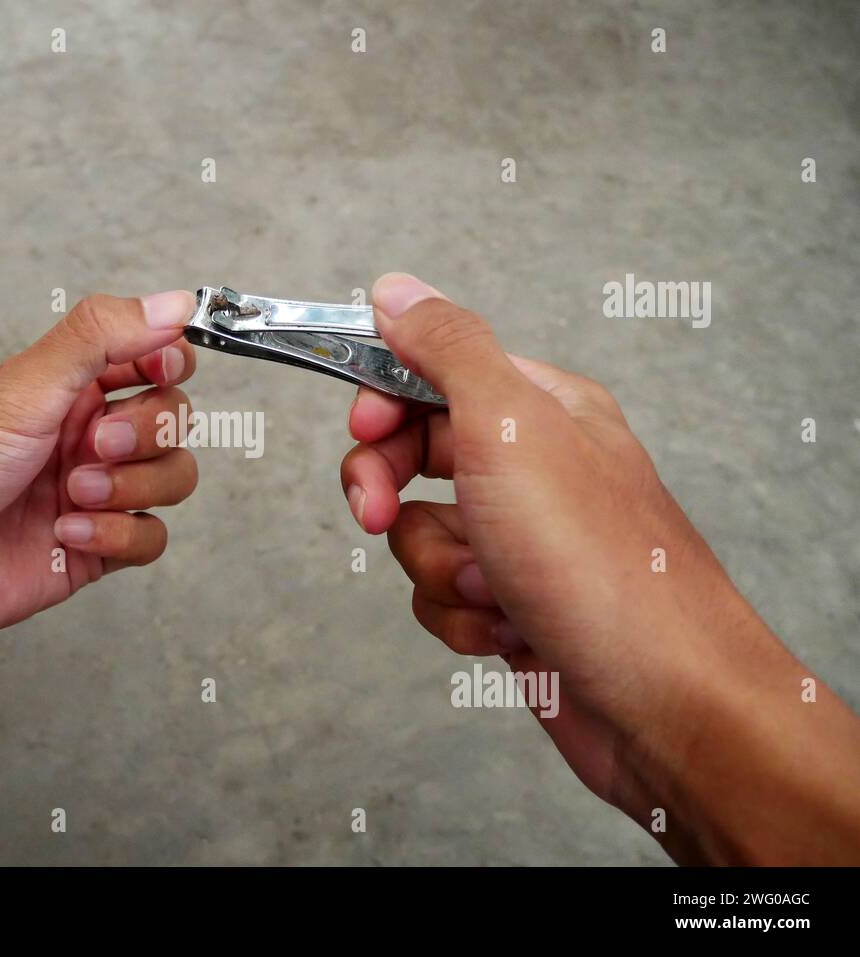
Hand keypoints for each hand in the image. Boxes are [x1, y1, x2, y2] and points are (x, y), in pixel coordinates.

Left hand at [0, 291, 198, 658]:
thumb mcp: (22, 387)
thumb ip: (102, 337)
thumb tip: (175, 302)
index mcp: (68, 386)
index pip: (153, 356)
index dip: (170, 359)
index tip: (160, 368)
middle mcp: (85, 435)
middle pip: (173, 419)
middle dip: (146, 433)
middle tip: (95, 445)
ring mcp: (93, 493)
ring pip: (171, 478)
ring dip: (133, 486)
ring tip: (75, 493)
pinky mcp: (94, 550)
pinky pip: (150, 538)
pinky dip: (119, 536)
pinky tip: (66, 535)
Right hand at [341, 272, 859, 862]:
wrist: (661, 703)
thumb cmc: (601, 565)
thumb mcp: (508, 427)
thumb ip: (447, 349)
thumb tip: (396, 290)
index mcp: (540, 408)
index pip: (432, 374)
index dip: (384, 402)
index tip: (365, 429)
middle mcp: (531, 469)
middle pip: (411, 458)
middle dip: (390, 494)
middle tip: (380, 515)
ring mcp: (521, 542)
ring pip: (419, 537)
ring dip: (439, 570)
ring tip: (494, 589)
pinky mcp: (512, 606)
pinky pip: (441, 598)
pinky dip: (460, 619)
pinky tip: (508, 631)